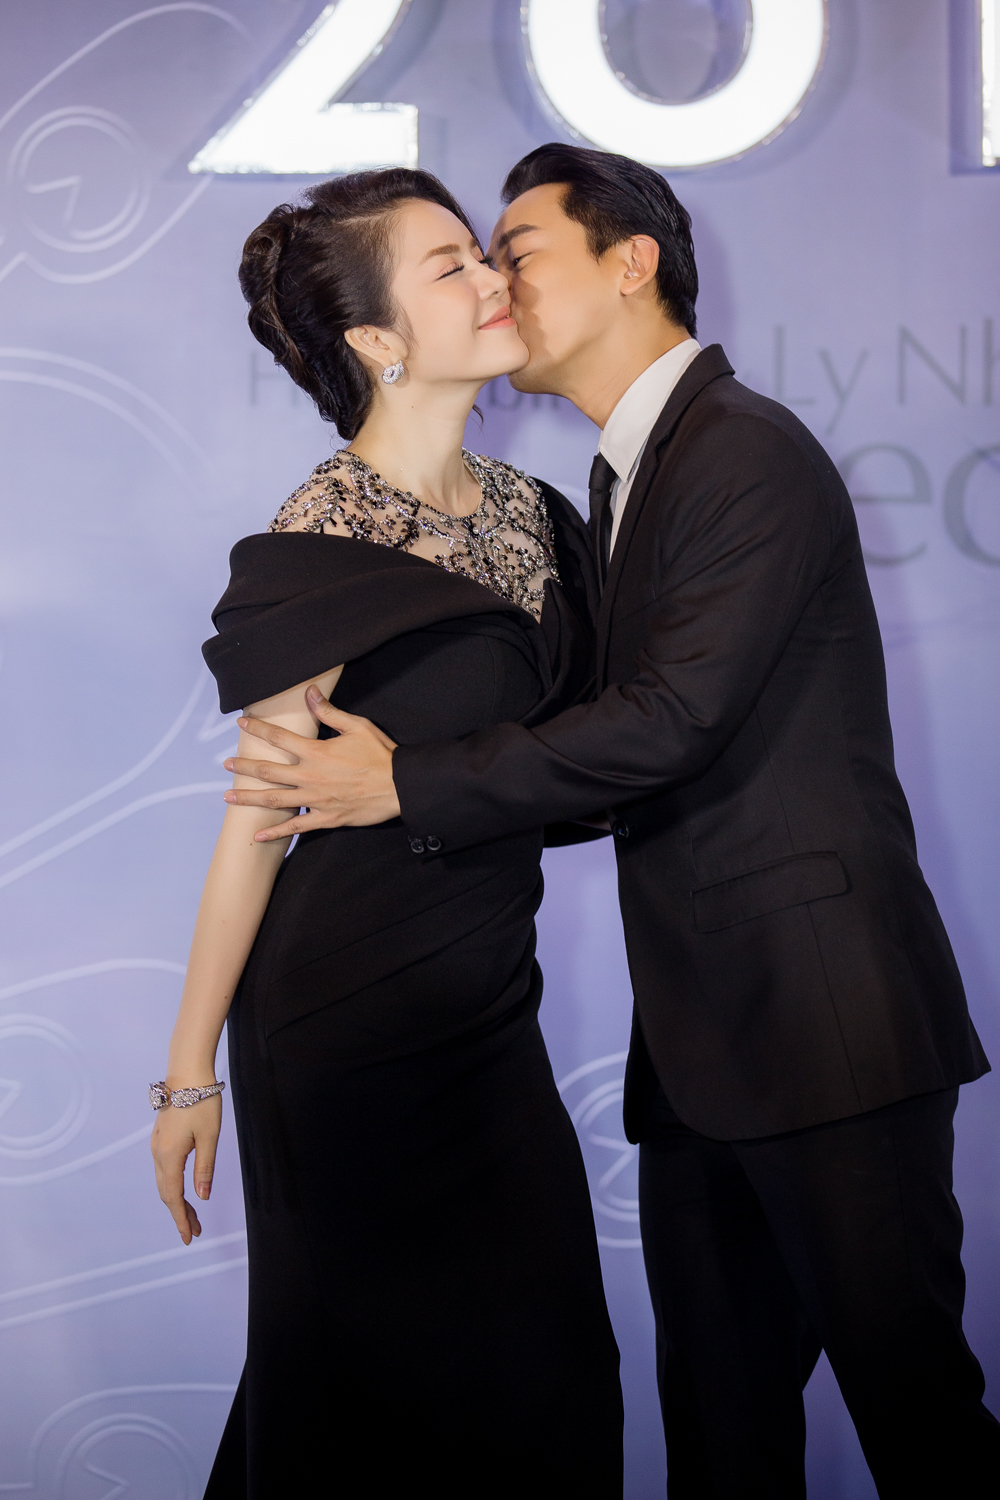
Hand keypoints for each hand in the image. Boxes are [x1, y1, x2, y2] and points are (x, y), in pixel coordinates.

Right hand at [151, 1092, 221, 1243]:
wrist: (187, 1072)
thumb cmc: (202, 1102)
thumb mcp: (209, 1137)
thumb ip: (205, 1169)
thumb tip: (202, 1197)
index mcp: (169, 1156)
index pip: (174, 1197)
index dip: (182, 1219)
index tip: (190, 1237)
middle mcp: (158, 1153)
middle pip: (167, 1193)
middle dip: (180, 1214)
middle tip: (196, 1231)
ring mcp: (157, 1145)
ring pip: (164, 1182)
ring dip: (177, 1200)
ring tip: (193, 1215)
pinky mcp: (160, 1137)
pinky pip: (164, 1169)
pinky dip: (173, 1185)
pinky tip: (183, 1189)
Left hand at [223, 686, 400, 840]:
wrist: (399, 786)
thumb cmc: (379, 754)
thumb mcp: (357, 727)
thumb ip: (329, 712)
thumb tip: (309, 692)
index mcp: (316, 752)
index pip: (279, 738)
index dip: (257, 730)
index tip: (241, 725)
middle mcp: (310, 776)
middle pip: (268, 771)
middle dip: (244, 767)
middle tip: (226, 765)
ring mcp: (316, 799)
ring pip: (275, 800)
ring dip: (249, 799)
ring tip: (228, 797)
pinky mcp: (326, 818)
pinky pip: (296, 827)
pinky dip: (276, 833)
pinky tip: (258, 836)